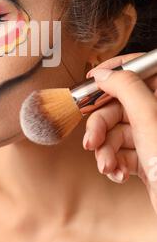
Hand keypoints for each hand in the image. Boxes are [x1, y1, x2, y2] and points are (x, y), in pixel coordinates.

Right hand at [83, 52, 156, 214]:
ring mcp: (153, 136)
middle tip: (92, 141)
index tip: (93, 80)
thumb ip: (126, 88)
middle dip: (101, 126)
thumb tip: (105, 73)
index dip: (114, 71)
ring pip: (116, 130)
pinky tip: (118, 173)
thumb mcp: (150, 119)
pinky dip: (114, 162)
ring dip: (105, 150)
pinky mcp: (146, 157)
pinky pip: (120, 150)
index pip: (138, 68)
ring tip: (108, 165)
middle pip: (119, 105)